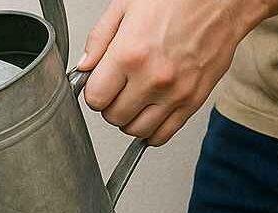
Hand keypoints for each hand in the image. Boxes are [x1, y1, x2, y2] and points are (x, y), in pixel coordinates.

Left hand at [77, 0, 272, 145]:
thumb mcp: (126, 7)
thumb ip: (98, 40)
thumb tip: (83, 67)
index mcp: (130, 55)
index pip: (95, 99)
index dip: (95, 92)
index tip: (101, 85)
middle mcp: (153, 78)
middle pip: (113, 117)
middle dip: (111, 105)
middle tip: (119, 89)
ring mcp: (175, 92)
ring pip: (135, 130)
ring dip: (130, 119)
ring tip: (135, 100)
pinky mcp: (194, 100)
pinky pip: (163, 134)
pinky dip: (152, 131)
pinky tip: (150, 114)